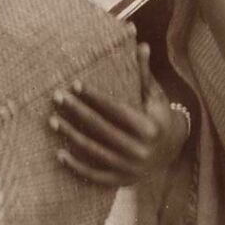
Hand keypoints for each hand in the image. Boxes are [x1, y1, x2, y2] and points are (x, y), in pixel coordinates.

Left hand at [51, 43, 187, 186]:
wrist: (171, 151)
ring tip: (52, 121)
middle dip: (77, 111)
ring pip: (94, 150)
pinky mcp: (121, 181)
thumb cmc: (158, 116)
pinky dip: (76, 166)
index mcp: (148, 127)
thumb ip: (144, 73)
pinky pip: (94, 175)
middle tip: (57, 97)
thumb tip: (142, 44)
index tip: (75, 84)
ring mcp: (129, 168)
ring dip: (71, 136)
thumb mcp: (154, 96)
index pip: (114, 109)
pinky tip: (59, 154)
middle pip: (100, 128)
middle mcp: (139, 149)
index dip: (94, 96)